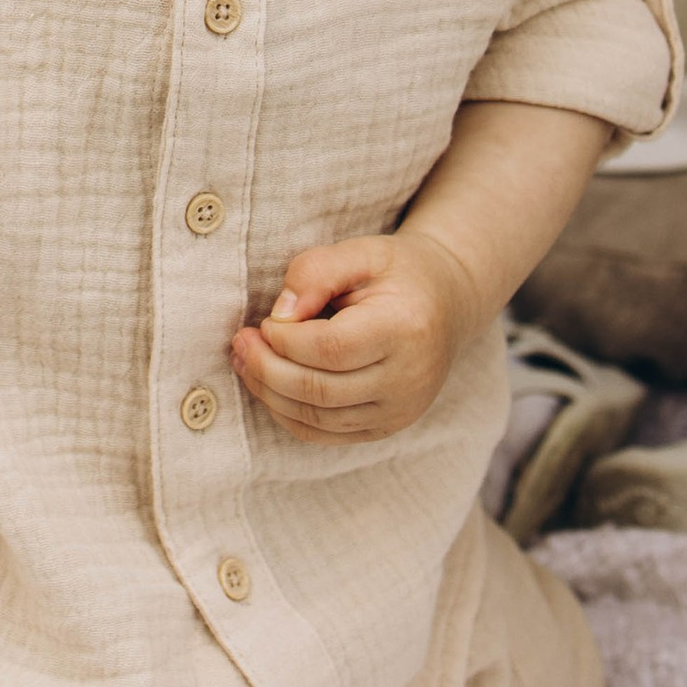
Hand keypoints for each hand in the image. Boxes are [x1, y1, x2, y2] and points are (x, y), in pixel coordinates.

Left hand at [230, 230, 476, 440]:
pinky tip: (269, 387)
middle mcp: (408, 379)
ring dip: (270, 394)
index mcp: (405, 329)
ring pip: (318, 419)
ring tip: (245, 362)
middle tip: (240, 343)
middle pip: (320, 390)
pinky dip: (289, 415)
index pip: (330, 349)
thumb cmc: (398, 272)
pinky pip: (326, 434)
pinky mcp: (388, 427)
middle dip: (267, 369)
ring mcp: (400, 410)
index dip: (285, 340)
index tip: (263, 321)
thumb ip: (316, 271)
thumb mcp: (361, 252)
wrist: (447, 302)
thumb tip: (279, 315)